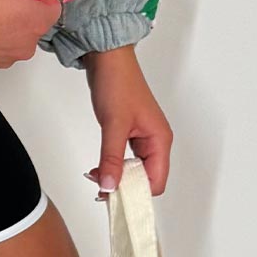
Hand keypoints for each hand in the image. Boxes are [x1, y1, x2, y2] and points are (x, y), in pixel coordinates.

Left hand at [81, 47, 172, 199]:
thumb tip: (109, 187)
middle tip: (100, 188)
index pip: (156, 182)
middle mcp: (155, 141)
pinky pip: (125, 158)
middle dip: (124, 186)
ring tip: (96, 177)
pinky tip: (99, 166)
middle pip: (146, 179)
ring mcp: (142, 136)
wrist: (106, 57)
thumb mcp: (113, 124)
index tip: (114, 198)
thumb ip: (111, 158)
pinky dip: (113, 164)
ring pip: (134, 169)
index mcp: (160, 140)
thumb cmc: (117, 83)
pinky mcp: (129, 131)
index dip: (136, 193)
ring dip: (117, 176)